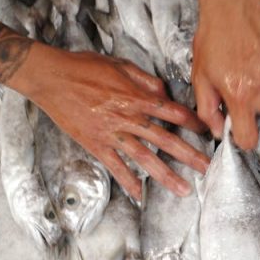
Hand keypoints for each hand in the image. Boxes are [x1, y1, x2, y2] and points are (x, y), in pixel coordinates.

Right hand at [9, 44, 208, 199]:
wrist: (51, 77)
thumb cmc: (85, 66)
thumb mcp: (121, 64)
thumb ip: (146, 80)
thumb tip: (164, 93)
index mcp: (137, 97)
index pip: (173, 112)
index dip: (193, 122)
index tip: (207, 131)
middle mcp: (129, 117)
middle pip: (166, 139)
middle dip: (190, 155)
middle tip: (208, 169)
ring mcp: (112, 133)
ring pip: (145, 157)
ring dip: (166, 175)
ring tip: (184, 189)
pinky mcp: (96, 144)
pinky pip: (115, 166)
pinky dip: (128, 181)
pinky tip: (140, 195)